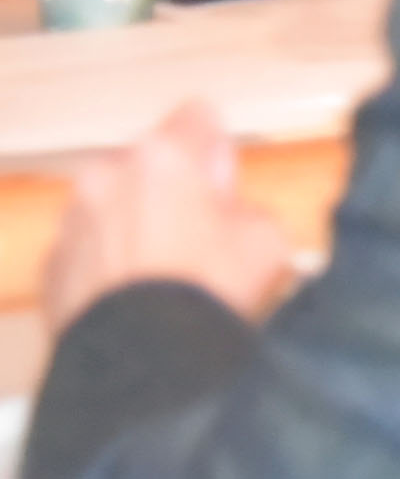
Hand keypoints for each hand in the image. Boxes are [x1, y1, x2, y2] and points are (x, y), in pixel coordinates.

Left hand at [44, 102, 302, 326]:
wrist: (143, 363)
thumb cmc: (205, 295)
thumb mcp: (266, 239)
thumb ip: (244, 206)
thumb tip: (228, 211)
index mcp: (163, 157)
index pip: (198, 118)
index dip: (217, 154)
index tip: (224, 188)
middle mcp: (107, 177)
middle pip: (147, 166)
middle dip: (170, 192)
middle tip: (198, 238)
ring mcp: (72, 223)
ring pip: (112, 207)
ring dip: (134, 227)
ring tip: (163, 276)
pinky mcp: (50, 268)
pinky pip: (86, 251)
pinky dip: (107, 266)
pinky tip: (135, 299)